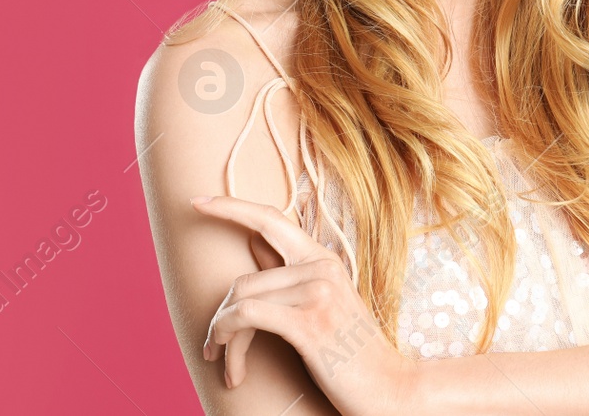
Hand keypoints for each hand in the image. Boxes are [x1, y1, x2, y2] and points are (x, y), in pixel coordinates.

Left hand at [192, 194, 424, 415]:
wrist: (390, 388)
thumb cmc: (352, 353)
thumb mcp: (323, 305)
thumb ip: (288, 275)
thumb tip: (251, 242)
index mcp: (324, 259)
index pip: (271, 219)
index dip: (231, 207)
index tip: (197, 201)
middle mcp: (321, 267)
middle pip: (243, 279)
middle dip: (219, 316)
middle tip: (212, 346)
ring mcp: (317, 292)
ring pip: (241, 300)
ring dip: (223, 337)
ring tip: (225, 364)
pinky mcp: (308, 322)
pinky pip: (247, 316)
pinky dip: (230, 339)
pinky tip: (233, 368)